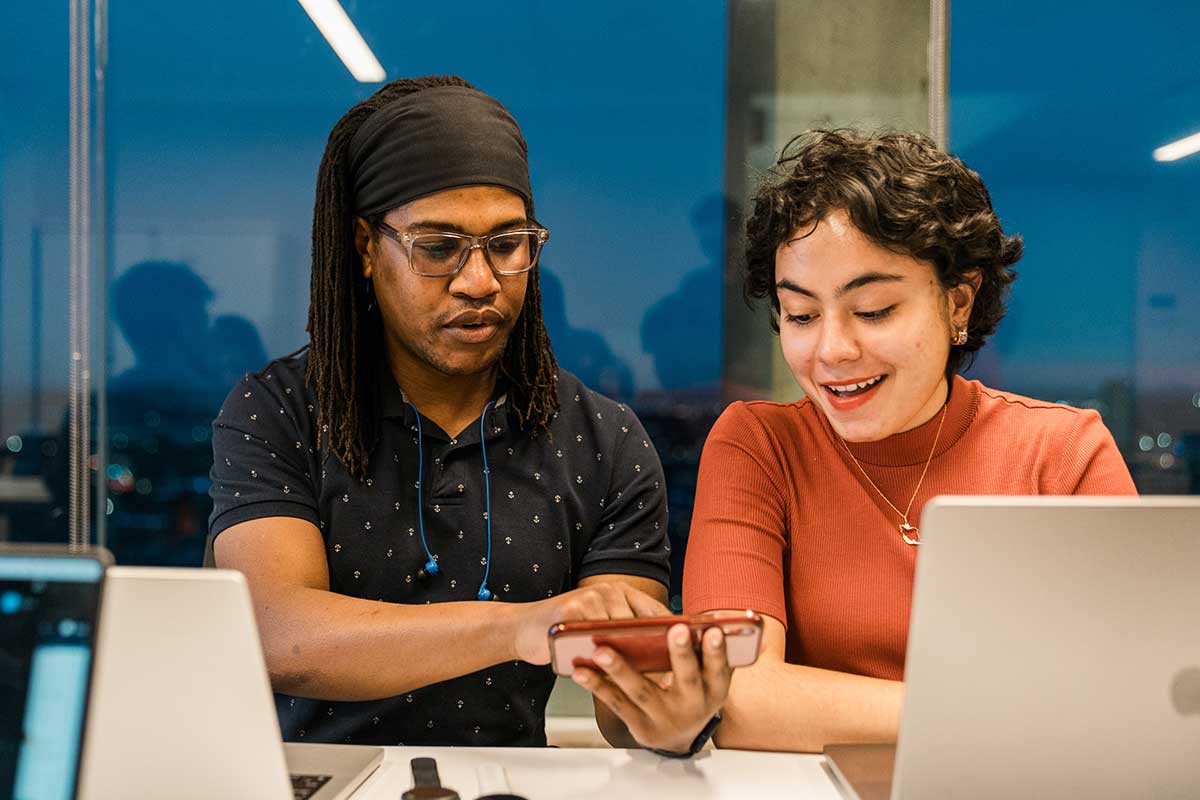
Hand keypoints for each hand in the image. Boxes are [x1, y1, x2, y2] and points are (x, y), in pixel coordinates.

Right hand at [512, 582, 668, 664]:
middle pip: (642, 622)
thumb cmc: (568, 634)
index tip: (689, 653)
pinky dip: (605, 656)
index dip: (674, 632)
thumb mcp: (601, 630)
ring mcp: (590, 597)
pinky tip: (613, 673)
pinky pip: (594, 637)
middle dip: (656, 647)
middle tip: (673, 672)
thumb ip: (626, 636)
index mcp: (621, 592)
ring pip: (620, 632)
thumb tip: (666, 661)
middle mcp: (608, 590)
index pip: (655, 612)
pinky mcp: (572, 610)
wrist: (525, 629)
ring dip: (634, 655)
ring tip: (648, 678)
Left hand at [573, 623, 731, 753]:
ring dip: (620, 670)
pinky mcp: (639, 727)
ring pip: (642, 692)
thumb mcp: (711, 676)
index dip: (717, 651)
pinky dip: (598, 686)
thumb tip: (715, 618)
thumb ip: (715, 650)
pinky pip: (617, 703)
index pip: (719, 669)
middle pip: (687, 679)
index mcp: (714, 690)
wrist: (679, 736)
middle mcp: (692, 706)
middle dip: (681, 654)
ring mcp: (664, 718)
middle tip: (675, 629)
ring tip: (602, 651)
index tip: (713, 631)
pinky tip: (582, 670)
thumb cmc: (694, 692)